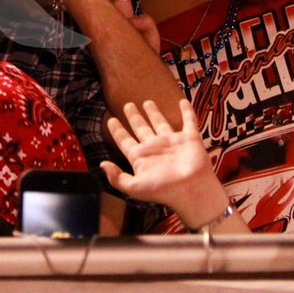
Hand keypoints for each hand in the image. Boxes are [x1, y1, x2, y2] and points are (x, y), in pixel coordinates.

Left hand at [100, 98, 228, 218]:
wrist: (192, 191)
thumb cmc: (164, 191)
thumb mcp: (135, 187)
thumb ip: (117, 178)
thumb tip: (102, 165)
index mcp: (141, 157)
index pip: (125, 141)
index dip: (117, 131)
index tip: (111, 120)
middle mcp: (155, 147)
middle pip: (141, 128)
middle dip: (134, 117)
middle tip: (128, 105)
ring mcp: (172, 142)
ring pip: (161, 122)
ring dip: (154, 112)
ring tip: (147, 102)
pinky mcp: (190, 139)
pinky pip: (189, 121)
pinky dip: (187, 111)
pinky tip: (182, 101)